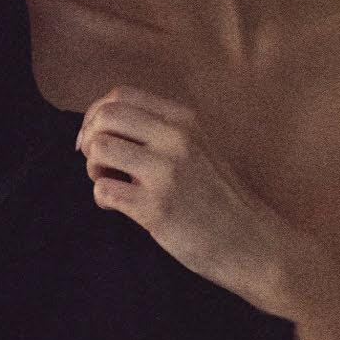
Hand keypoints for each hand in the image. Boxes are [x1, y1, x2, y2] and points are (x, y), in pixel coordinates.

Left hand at [74, 86, 311, 316]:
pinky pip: (103, 191)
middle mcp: (175, 139)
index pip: (121, 96)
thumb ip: (162, 131)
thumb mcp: (199, 148)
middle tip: (98, 163)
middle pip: (104, 117)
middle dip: (88, 139)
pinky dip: (101, 198)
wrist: (251, 243)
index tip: (95, 137)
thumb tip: (103, 124)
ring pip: (98, 149)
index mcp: (184, 120)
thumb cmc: (220, 199)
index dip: (96, 115)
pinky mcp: (156, 208)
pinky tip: (118, 208)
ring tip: (110, 183)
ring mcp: (166, 173)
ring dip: (93, 168)